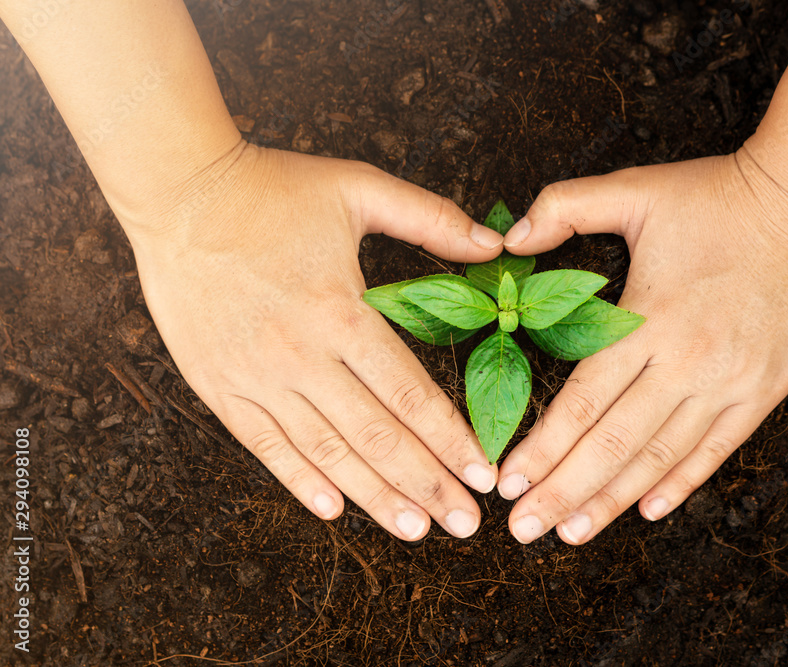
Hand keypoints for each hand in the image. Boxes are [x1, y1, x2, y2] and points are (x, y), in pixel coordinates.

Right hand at [126, 143, 505, 539]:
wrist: (179, 193)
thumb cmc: (274, 189)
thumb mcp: (360, 188)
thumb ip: (432, 220)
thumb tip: (497, 246)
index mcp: (341, 311)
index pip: (409, 394)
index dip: (451, 439)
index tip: (484, 473)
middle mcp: (301, 354)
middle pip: (376, 436)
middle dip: (427, 484)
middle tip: (465, 523)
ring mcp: (256, 375)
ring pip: (326, 451)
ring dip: (374, 496)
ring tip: (415, 529)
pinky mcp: (218, 385)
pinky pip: (264, 445)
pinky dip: (300, 480)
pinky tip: (333, 509)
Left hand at [495, 150, 787, 543]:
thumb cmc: (714, 196)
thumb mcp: (632, 189)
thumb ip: (563, 208)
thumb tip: (507, 240)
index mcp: (648, 318)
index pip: (582, 402)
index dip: (542, 448)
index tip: (508, 481)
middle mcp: (687, 361)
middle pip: (613, 443)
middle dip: (562, 492)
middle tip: (524, 530)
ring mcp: (730, 382)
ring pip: (660, 457)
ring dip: (612, 500)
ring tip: (572, 533)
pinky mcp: (762, 391)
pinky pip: (715, 450)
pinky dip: (679, 483)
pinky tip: (647, 510)